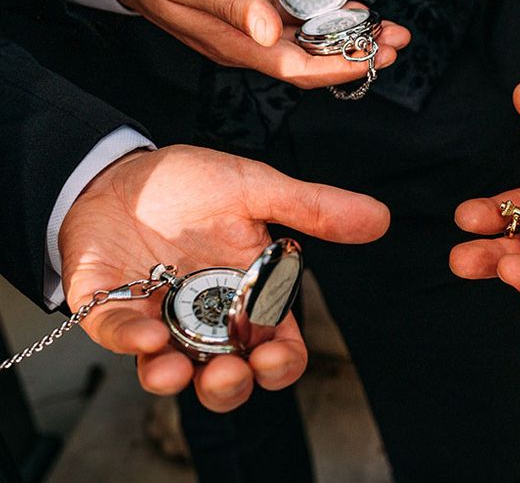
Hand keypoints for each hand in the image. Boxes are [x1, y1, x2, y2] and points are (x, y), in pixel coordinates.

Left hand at [60, 144, 389, 411]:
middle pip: (224, 374)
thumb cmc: (193, 183)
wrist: (125, 166)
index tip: (273, 359)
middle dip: (229, 386)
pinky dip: (128, 338)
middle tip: (231, 373)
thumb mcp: (257, 190)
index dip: (278, 364)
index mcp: (246, 295)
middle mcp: (204, 316)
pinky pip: (115, 332)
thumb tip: (378, 217)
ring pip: (168, 370)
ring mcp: (155, 316)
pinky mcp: (107, 304)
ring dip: (173, 379)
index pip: (273, 346)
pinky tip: (142, 333)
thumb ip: (313, 210)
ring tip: (174, 370)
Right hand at [112, 0, 409, 87]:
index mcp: (235, 44)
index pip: (297, 67)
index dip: (339, 66)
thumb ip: (233, 3)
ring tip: (384, 30)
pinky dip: (324, 24)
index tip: (375, 57)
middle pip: (310, 63)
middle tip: (397, 42)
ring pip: (306, 47)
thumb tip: (271, 31)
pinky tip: (346, 16)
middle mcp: (246, 45)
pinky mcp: (250, 16)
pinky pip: (295, 28)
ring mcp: (248, 34)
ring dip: (346, 42)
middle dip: (356, 55)